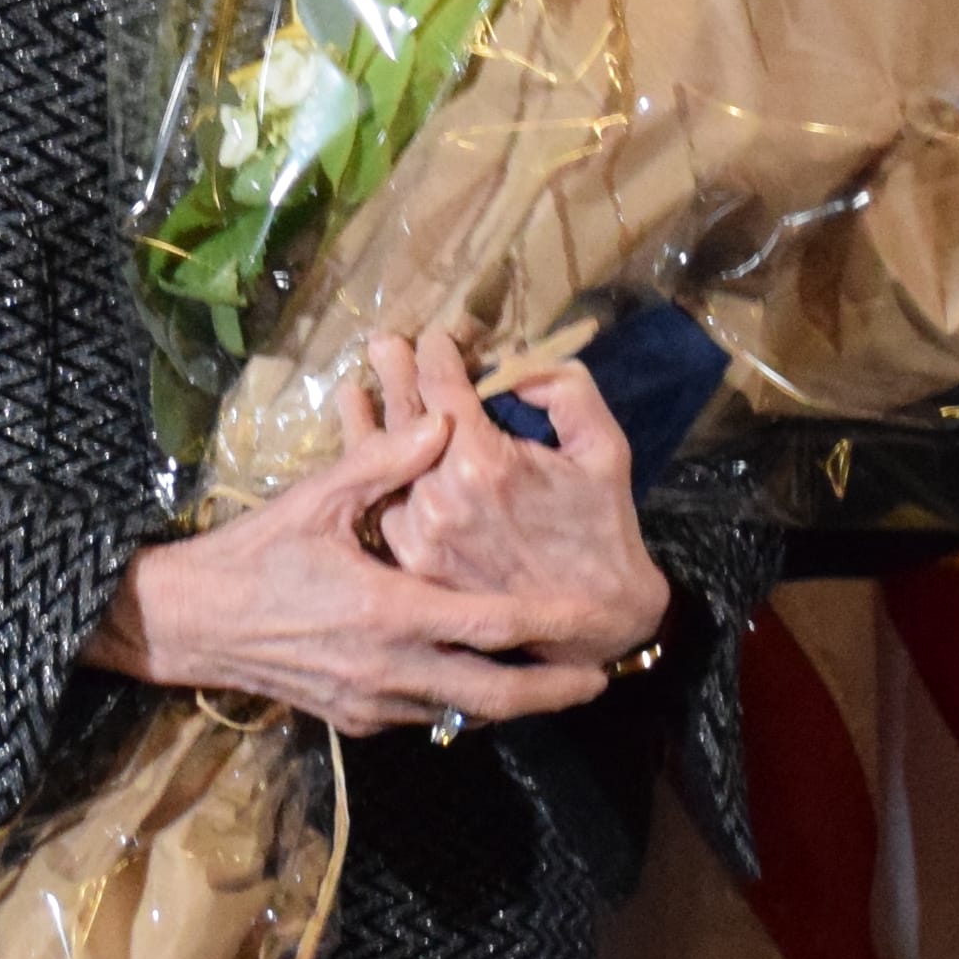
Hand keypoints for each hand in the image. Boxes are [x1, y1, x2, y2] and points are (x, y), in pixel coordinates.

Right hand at [87, 360, 618, 740]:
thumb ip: (385, 462)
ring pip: (462, 712)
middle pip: (493, 694)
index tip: (595, 624)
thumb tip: (443, 419)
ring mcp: (372, 703)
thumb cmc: (255, 553)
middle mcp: (389, 669)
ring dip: (509, 700)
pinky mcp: (355, 720)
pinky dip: (461, 703)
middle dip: (551, 692)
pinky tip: (479, 680)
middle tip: (598, 681)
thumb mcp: (316, 498)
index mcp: (388, 611)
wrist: (190, 623)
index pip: (491, 625)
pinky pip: (426, 716)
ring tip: (552, 681)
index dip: (550, 626)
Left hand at [364, 330, 668, 666]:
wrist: (595, 621)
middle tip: (382, 345)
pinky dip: (374, 479)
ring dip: (372, 425)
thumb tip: (516, 364)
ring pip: (385, 467)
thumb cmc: (603, 529)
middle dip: (396, 376)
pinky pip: (383, 510)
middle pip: (405, 422)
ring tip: (355, 393)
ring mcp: (419, 535)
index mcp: (482, 462)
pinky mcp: (413, 566)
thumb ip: (565, 392)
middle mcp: (439, 497)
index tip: (433, 337)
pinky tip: (365, 456)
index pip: (442, 388)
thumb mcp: (603, 448)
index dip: (436, 354)